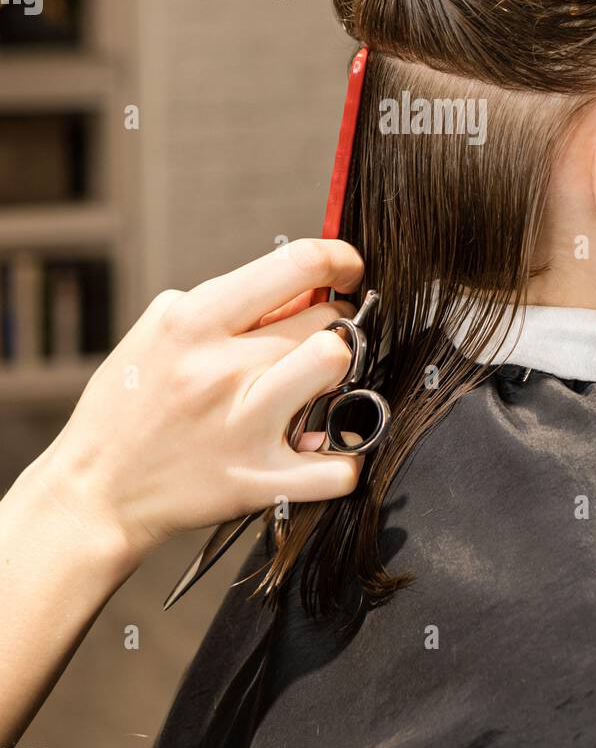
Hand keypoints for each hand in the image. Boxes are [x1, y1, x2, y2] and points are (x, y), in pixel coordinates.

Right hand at [32, 239, 366, 566]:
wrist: (96, 489)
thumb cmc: (130, 403)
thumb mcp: (162, 329)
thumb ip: (229, 300)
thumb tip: (303, 284)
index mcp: (195, 321)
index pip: (297, 263)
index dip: (340, 258)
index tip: (347, 270)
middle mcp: (222, 367)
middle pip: (327, 318)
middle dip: (335, 323)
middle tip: (318, 340)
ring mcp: (244, 424)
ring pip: (337, 366)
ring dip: (341, 373)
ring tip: (320, 384)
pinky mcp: (259, 480)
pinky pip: (339, 464)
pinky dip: (345, 457)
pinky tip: (323, 447)